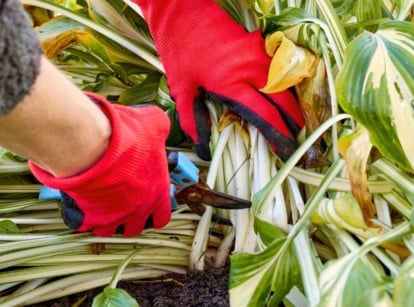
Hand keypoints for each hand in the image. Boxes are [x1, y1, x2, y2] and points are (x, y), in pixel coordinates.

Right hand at [30, 93, 170, 236]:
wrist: (93, 145)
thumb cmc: (126, 138)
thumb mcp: (154, 123)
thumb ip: (160, 126)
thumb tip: (160, 123)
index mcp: (157, 193)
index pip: (163, 217)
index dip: (155, 212)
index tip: (147, 205)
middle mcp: (137, 210)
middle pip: (135, 228)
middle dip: (129, 218)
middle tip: (121, 203)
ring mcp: (113, 216)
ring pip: (110, 230)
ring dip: (106, 220)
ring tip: (100, 204)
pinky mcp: (89, 217)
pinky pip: (84, 225)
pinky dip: (82, 217)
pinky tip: (81, 203)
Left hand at [133, 0, 303, 160]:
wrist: (183, 12)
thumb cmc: (179, 51)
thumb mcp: (180, 89)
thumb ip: (192, 120)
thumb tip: (201, 148)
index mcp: (231, 85)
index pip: (265, 116)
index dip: (278, 136)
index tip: (285, 151)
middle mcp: (251, 70)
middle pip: (284, 101)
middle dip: (295, 122)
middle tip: (299, 139)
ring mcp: (259, 54)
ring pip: (286, 84)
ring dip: (294, 104)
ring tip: (297, 123)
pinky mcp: (260, 43)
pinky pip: (280, 69)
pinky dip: (287, 86)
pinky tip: (286, 98)